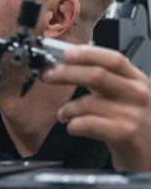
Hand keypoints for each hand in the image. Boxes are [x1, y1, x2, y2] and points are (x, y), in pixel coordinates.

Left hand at [43, 44, 150, 170]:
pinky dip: (74, 124)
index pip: (113, 59)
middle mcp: (139, 94)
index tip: (66, 54)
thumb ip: (105, 81)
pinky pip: (89, 123)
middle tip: (48, 76)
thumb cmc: (136, 128)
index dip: (87, 54)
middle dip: (66, 73)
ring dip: (67, 108)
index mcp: (138, 81)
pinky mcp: (125, 134)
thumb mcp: (127, 98)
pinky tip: (72, 127)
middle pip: (97, 75)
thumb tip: (71, 64)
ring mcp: (133, 114)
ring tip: (63, 114)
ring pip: (88, 102)